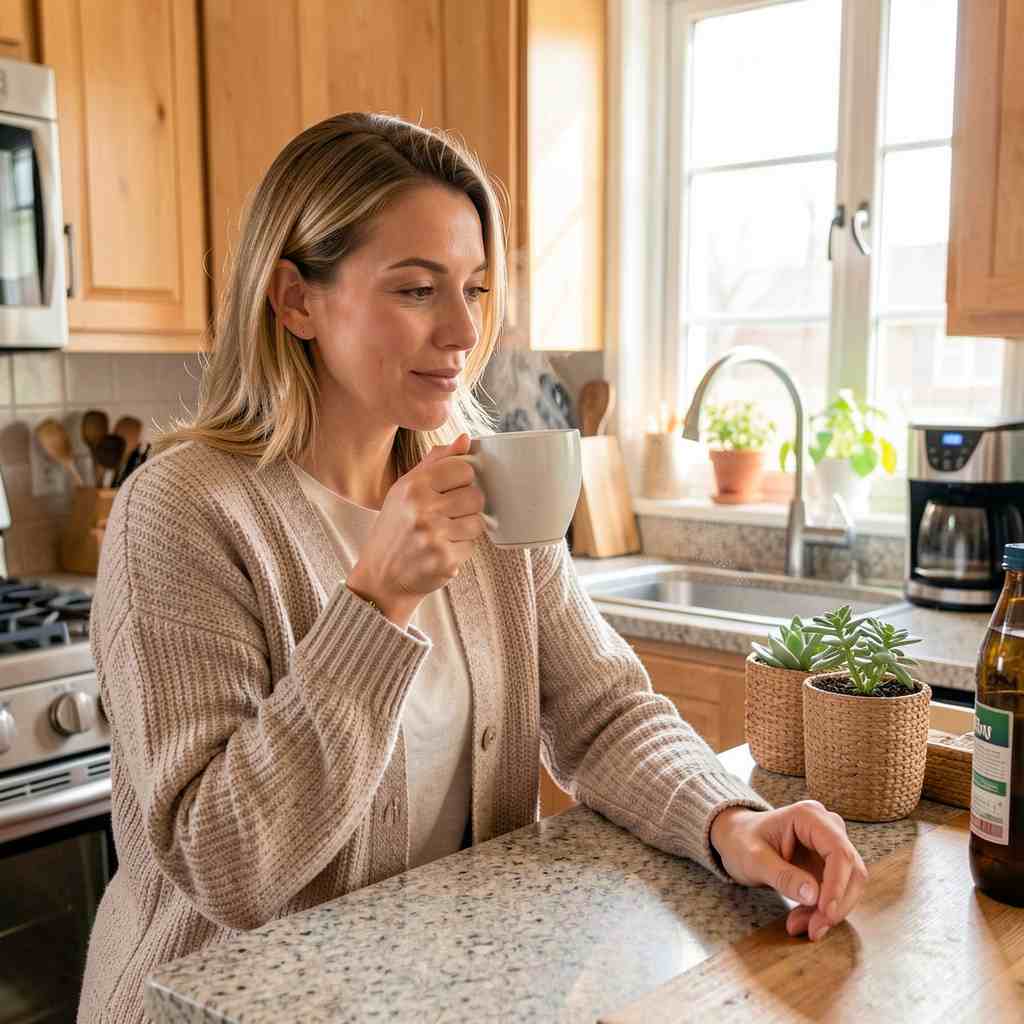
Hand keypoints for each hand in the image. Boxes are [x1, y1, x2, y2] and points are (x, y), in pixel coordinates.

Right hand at [347, 433, 484, 626]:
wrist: (380, 577)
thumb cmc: (395, 529)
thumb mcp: (405, 490)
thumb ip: (436, 462)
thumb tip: (465, 439)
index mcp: (413, 486)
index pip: (463, 468)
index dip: (462, 480)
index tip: (451, 490)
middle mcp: (422, 509)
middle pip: (475, 496)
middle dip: (467, 506)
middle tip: (448, 515)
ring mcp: (433, 536)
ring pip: (478, 522)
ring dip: (465, 529)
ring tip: (443, 534)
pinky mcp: (444, 560)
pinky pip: (472, 546)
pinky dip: (461, 550)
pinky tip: (441, 551)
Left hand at [709, 800, 867, 941]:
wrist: (736, 839)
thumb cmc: (741, 841)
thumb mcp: (754, 860)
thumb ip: (782, 876)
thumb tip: (814, 896)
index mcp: (810, 816)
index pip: (838, 852)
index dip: (837, 885)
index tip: (825, 913)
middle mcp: (828, 827)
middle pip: (852, 870)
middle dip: (835, 905)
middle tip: (812, 930)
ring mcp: (831, 846)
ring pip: (849, 885)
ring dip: (829, 912)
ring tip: (799, 926)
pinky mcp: (829, 865)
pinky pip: (837, 892)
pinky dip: (822, 911)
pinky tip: (802, 921)